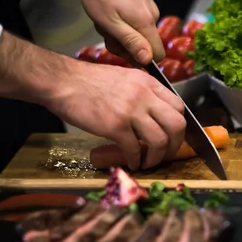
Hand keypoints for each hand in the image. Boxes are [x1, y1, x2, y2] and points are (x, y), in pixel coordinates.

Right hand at [49, 62, 185, 169]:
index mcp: (148, 83)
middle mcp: (144, 95)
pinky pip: (134, 149)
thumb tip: (156, 115)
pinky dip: (136, 160)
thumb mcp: (125, 78)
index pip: (179, 106)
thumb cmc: (89, 82)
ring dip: (157, 157)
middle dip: (175, 144)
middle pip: (177, 124)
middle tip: (166, 153)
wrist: (62, 82)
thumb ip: (143, 93)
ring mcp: (131, 111)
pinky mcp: (115, 126)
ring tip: (148, 162)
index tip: (172, 137)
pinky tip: (132, 163)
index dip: (179, 126)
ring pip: (159, 140)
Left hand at [80, 0, 163, 64]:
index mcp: (146, 23)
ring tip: (107, 22)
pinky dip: (124, 24)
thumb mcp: (110, 23)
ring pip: (140, 34)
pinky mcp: (144, 5)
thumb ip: (130, 42)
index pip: (157, 55)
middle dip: (126, 45)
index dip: (141, 59)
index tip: (124, 51)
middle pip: (146, 46)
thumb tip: (147, 60)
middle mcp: (153, 17)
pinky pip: (137, 23)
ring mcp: (149, 10)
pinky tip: (112, 14)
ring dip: (122, 34)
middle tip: (109, 35)